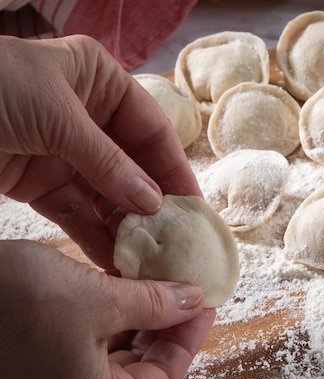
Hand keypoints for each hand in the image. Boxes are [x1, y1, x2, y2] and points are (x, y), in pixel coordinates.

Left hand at [0, 35, 201, 270]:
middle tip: (176, 239)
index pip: (152, 130)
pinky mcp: (38, 182)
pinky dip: (94, 235)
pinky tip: (116, 258)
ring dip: (126, 225)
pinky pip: (75, 212)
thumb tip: (153, 203)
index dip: (174, 168)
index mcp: (99, 82)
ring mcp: (64, 151)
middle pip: (134, 166)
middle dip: (153, 203)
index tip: (193, 206)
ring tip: (150, 256)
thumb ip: (108, 162)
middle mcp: (87, 116)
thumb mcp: (58, 114)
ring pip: (107, 194)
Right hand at [0, 240, 214, 378]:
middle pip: (145, 367)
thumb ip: (154, 303)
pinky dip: (119, 314)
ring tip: (166, 284)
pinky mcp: (49, 356)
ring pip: (122, 352)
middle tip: (190, 292)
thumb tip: (193, 299)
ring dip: (146, 318)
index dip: (190, 338)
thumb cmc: (15, 302)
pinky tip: (131, 286)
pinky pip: (98, 340)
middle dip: (170, 326)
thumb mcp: (99, 300)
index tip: (207, 304)